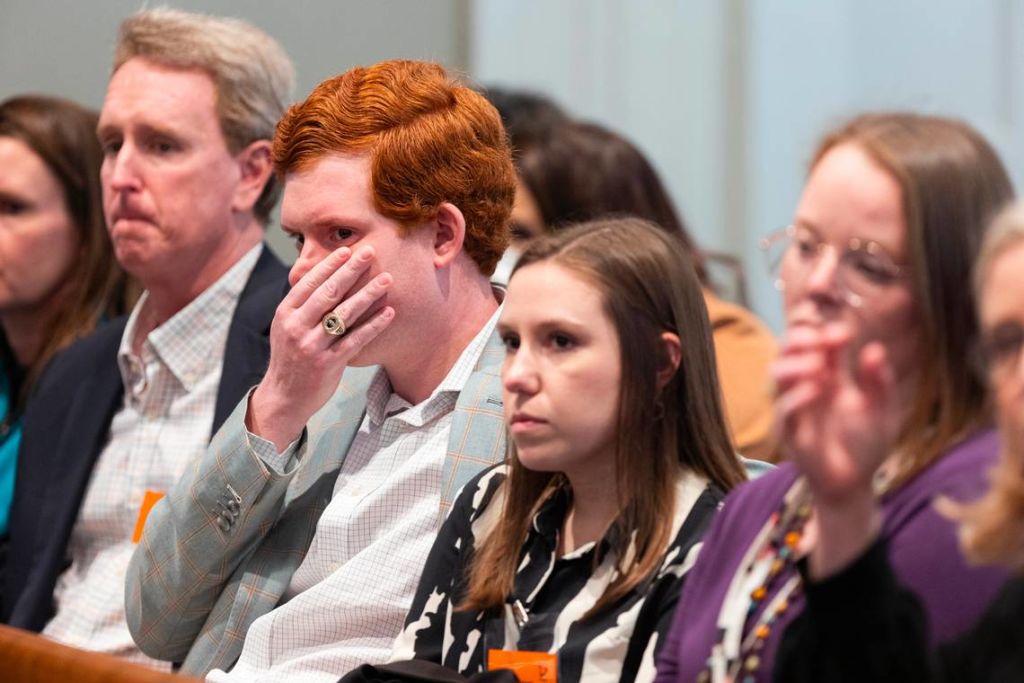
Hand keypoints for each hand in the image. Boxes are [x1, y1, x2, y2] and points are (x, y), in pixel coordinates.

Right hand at [248, 245, 394, 450]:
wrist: (284, 397)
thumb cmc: (290, 356)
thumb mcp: (286, 327)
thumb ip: (302, 304)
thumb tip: (323, 274)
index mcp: (285, 314)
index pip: (309, 283)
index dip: (329, 265)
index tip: (348, 250)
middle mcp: (296, 328)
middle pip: (328, 294)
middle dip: (351, 271)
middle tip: (370, 253)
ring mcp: (312, 346)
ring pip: (344, 315)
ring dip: (368, 294)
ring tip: (387, 279)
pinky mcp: (328, 364)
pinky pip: (355, 340)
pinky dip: (373, 325)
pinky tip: (388, 313)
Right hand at [773, 321, 898, 504]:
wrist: (855, 484)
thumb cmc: (867, 445)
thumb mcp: (883, 409)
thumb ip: (879, 381)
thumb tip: (876, 349)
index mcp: (830, 375)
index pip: (816, 342)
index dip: (824, 331)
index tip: (844, 333)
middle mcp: (807, 385)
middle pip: (788, 350)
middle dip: (799, 338)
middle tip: (821, 339)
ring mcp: (795, 406)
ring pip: (776, 373)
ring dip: (793, 363)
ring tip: (817, 364)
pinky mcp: (789, 431)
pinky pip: (783, 409)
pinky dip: (796, 397)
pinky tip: (816, 391)